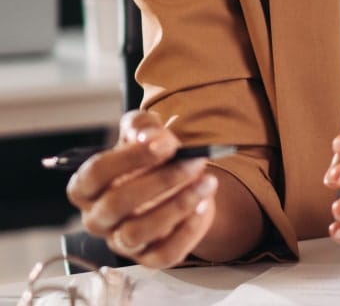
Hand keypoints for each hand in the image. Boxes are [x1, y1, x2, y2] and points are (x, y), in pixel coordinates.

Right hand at [66, 110, 217, 267]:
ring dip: (177, 205)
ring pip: (138, 232)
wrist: (176, 180)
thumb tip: (150, 137)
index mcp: (87, 186)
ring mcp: (121, 242)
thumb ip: (142, 126)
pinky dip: (188, 229)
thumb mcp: (144, 131)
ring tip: (206, 181)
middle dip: (161, 179)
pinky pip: (164, 253)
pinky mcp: (148, 258)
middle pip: (117, 204)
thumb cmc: (150, 156)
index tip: (165, 144)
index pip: (96, 174)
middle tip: (195, 160)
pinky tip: (203, 203)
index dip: (130, 157)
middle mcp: (98, 218)